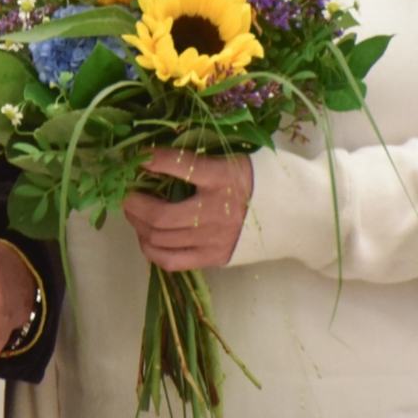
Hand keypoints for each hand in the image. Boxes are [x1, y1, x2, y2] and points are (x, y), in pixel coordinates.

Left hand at [121, 149, 254, 271]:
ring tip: (134, 213)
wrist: (292, 214)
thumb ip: (197, 159)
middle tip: (125, 193)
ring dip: (138, 225)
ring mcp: (213, 240)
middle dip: (133, 203)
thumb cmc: (256, 180)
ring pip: (160, 240)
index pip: (183, 166)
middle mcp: (215, 212)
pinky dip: (151, 249)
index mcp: (223, 179)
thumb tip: (155, 157)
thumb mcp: (232, 159)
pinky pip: (171, 261)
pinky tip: (146, 237)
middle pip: (160, 215)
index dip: (156, 160)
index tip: (139, 156)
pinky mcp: (214, 258)